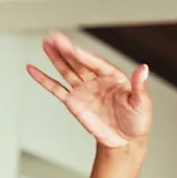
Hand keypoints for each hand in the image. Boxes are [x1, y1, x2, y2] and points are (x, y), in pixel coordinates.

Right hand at [26, 32, 151, 148]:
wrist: (126, 141)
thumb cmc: (137, 121)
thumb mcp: (142, 103)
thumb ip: (139, 85)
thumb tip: (144, 68)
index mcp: (113, 77)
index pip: (96, 63)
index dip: (85, 57)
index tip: (74, 49)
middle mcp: (97, 80)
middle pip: (79, 62)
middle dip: (67, 50)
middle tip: (55, 36)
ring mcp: (84, 90)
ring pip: (67, 70)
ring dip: (56, 57)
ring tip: (46, 43)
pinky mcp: (73, 103)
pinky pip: (56, 89)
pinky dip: (44, 80)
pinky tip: (32, 69)